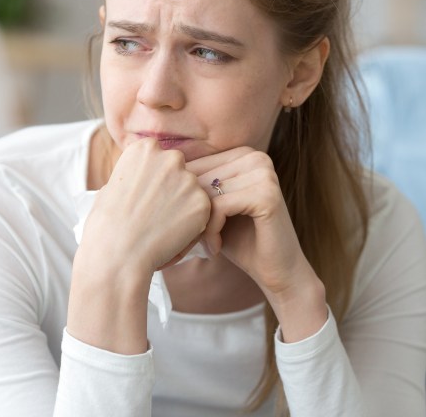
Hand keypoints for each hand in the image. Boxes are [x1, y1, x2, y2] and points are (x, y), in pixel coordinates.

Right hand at [79, 136, 210, 282]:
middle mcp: (170, 157)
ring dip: (182, 206)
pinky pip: (200, 212)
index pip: (159, 157)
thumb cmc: (106, 225)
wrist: (118, 253)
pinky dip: (191, 224)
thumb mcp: (111, 186)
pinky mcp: (202, 202)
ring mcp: (188, 179)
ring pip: (191, 191)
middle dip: (171, 188)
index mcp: (145, 148)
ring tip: (160, 227)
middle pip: (178, 170)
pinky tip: (171, 235)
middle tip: (154, 213)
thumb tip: (142, 179)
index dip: (152, 179)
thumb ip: (134, 176)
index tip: (142, 196)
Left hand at [186, 148, 326, 340]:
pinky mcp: (266, 193)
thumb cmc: (239, 241)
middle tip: (181, 244)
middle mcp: (254, 156)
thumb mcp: (210, 209)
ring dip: (196, 225)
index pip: (194, 167)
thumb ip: (191, 188)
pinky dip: (210, 231)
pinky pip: (219, 206)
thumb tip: (148, 173)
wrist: (277, 272)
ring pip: (204, 193)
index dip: (179, 199)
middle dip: (184, 214)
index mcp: (242, 153)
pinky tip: (214, 248)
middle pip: (197, 179)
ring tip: (200, 246)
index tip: (173, 229)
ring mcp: (263, 172)